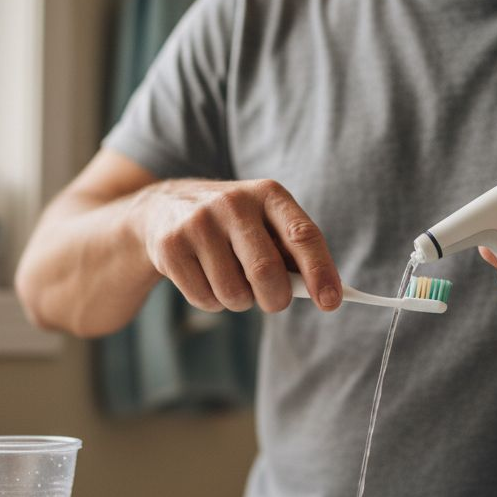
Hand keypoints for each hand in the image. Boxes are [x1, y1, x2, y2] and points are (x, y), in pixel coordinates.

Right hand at [132, 178, 341, 312]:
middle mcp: (233, 203)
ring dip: (240, 302)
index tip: (331, 302)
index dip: (320, 271)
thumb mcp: (264, 223)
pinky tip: (204, 278)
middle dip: (275, 299)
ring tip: (231, 281)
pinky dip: (212, 302)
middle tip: (273, 301)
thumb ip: (292, 253)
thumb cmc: (233, 226)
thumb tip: (324, 294)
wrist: (164, 208)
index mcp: (268, 194)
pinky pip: (204, 299)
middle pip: (266, 272)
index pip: (302, 235)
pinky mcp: (170, 247)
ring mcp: (198, 223)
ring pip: (234, 293)